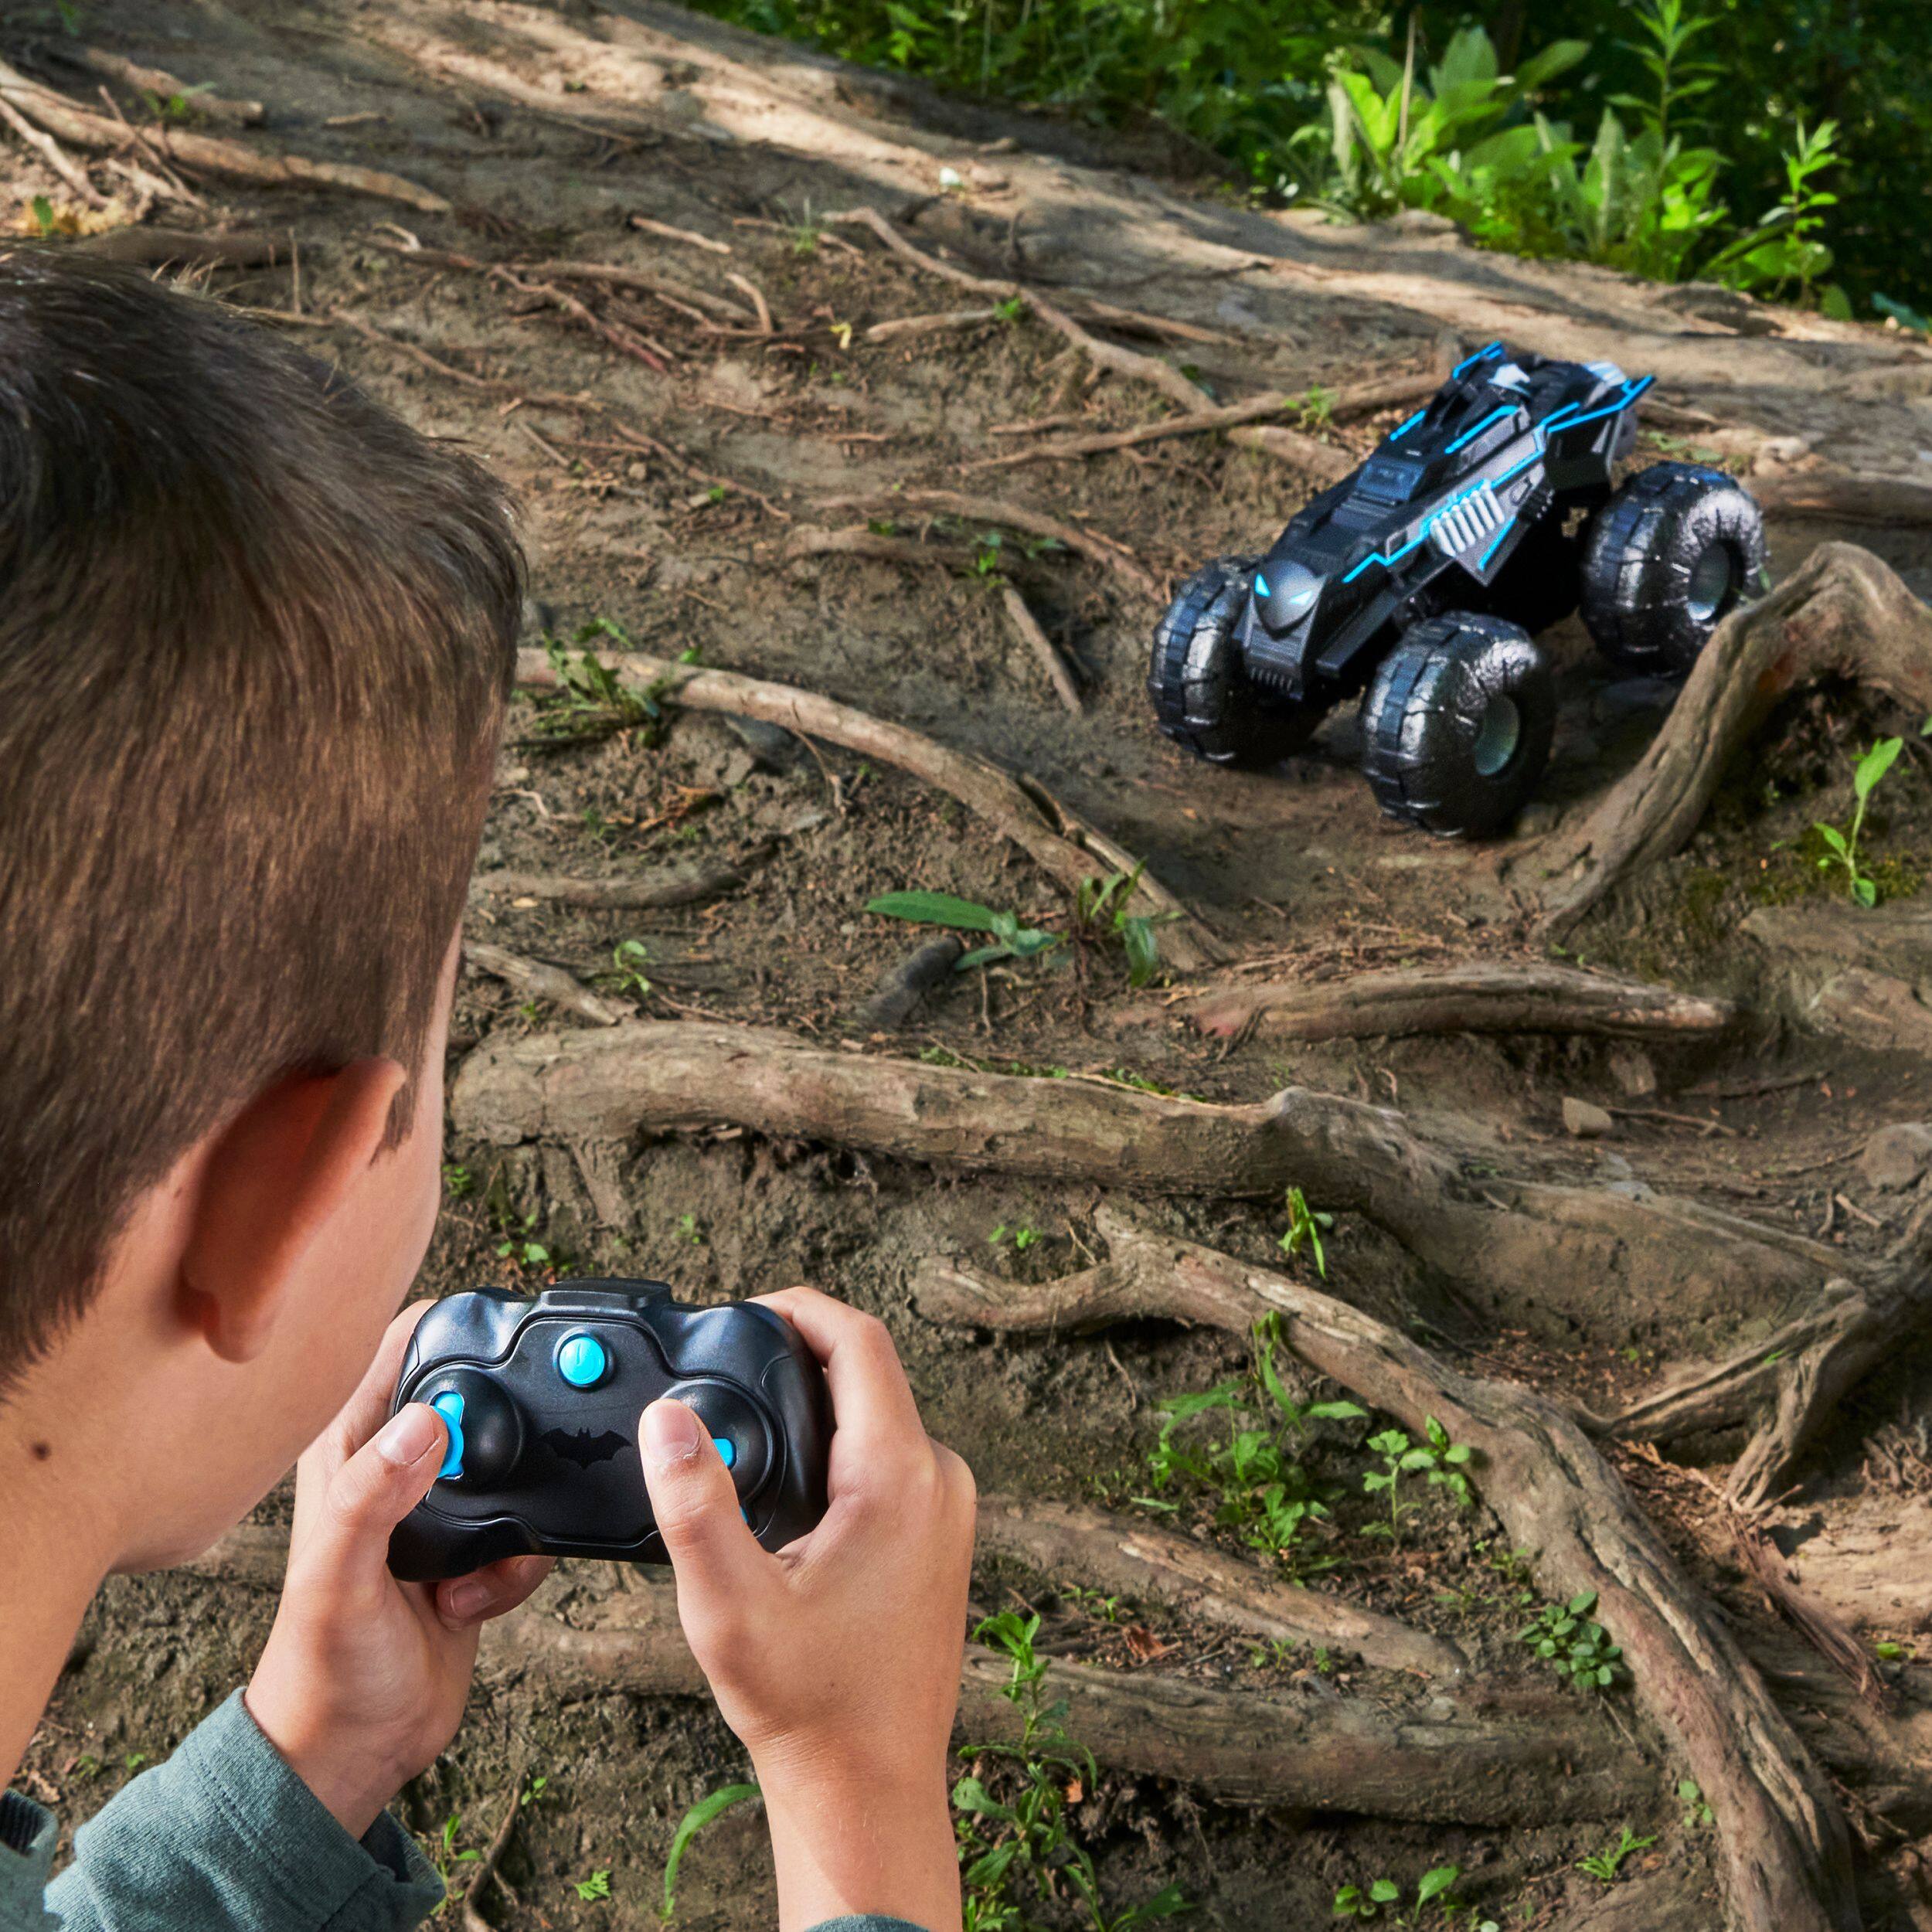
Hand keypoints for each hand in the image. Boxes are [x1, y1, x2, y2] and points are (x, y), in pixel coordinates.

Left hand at [246, 1302, 551, 1838]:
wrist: (356, 1751)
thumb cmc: (321, 1670)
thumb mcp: (339, 1579)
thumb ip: (371, 1496)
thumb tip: (427, 1422)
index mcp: (347, 1450)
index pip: (399, 1348)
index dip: (449, 1326)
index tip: (501, 1332)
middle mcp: (393, 1466)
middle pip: (474, 1394)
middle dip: (505, 1427)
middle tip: (500, 1476)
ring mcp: (436, 1508)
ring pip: (514, 1461)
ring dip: (515, 1511)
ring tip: (469, 1566)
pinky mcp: (475, 1548)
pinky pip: (529, 1525)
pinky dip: (518, 1564)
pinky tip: (472, 1602)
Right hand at [641, 1289, 973, 1931]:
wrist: (870, 1787)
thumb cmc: (811, 1706)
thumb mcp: (730, 1606)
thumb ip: (694, 1504)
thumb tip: (667, 1418)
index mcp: (901, 1475)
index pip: (860, 1341)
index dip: (800, 1307)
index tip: (745, 1307)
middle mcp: (940, 1479)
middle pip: (870, 1373)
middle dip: (798, 1354)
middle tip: (728, 1362)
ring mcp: (948, 1510)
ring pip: (879, 1416)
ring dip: (816, 1403)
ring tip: (744, 1418)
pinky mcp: (941, 1537)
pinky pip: (890, 1457)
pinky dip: (838, 1445)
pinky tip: (786, 1479)